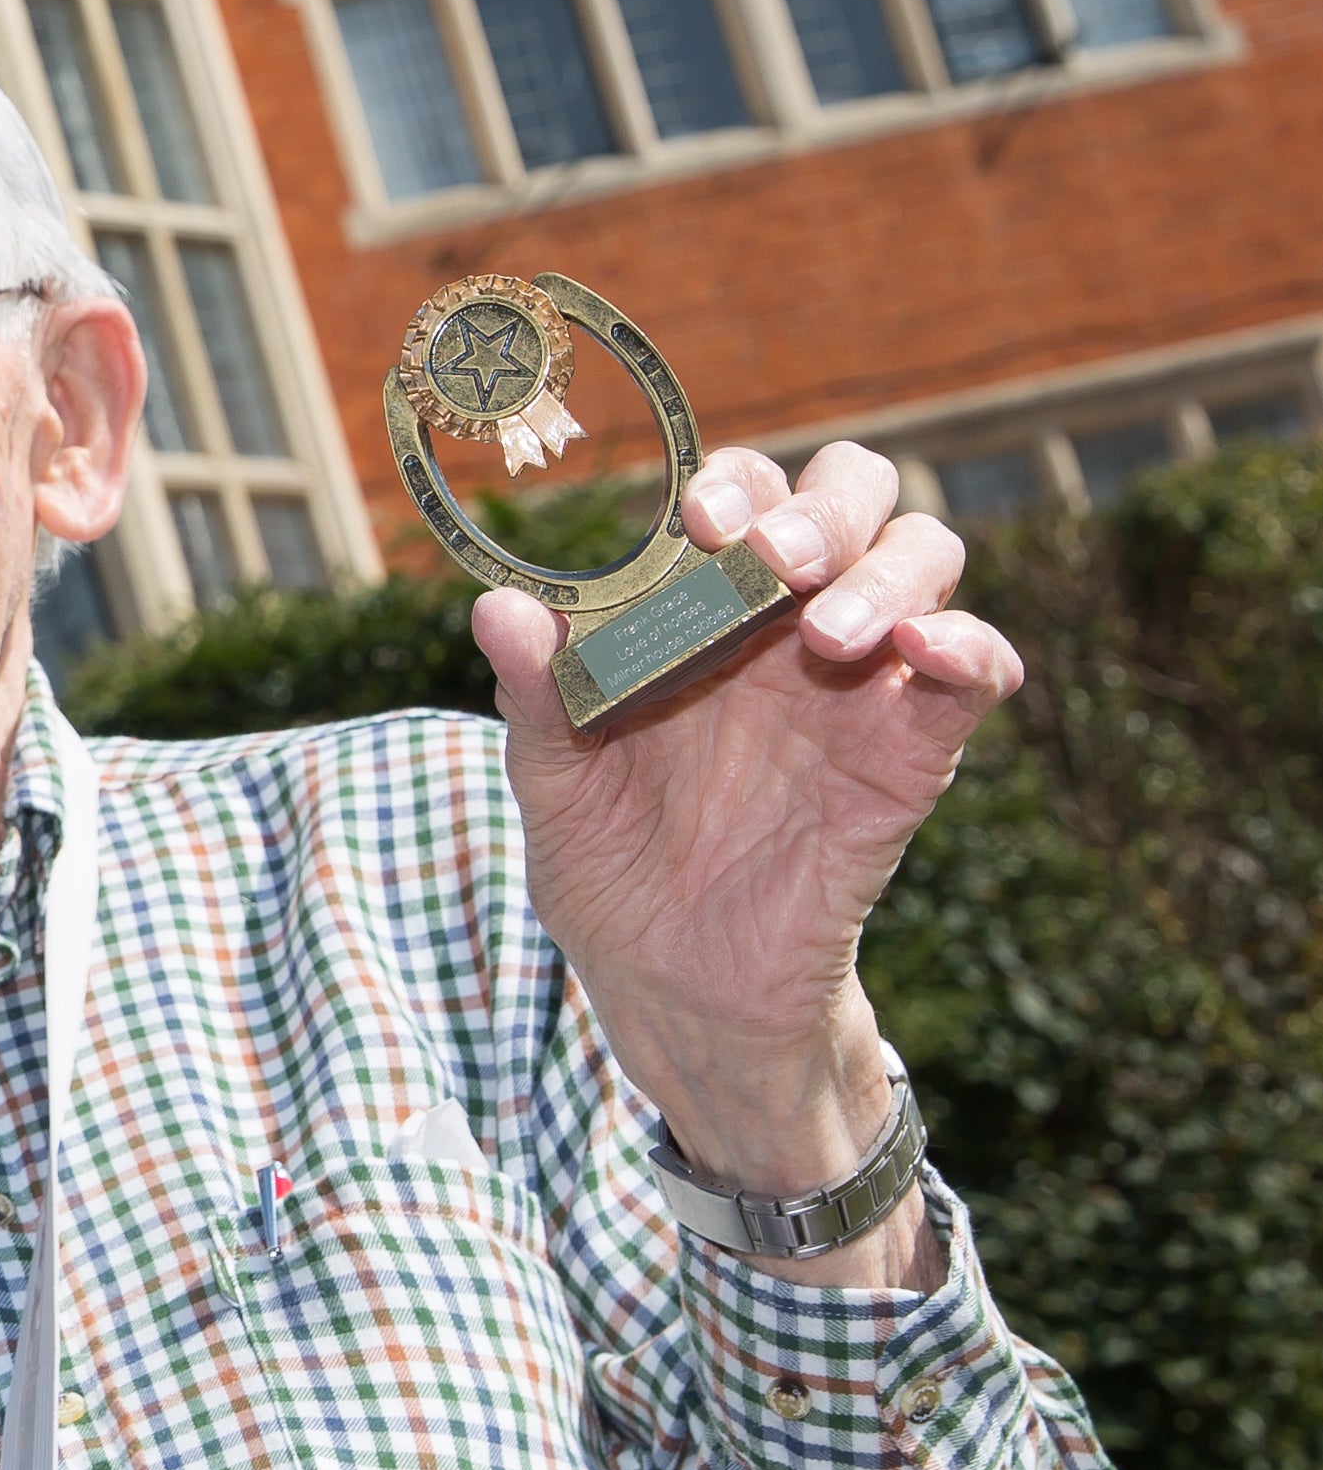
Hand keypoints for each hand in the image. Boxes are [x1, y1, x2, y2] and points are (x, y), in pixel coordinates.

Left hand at [472, 442, 1017, 1287]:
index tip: (697, 526)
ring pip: (926, 562)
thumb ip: (536, 694)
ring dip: (889, 571)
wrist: (666, 983)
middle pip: (856, 497)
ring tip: (824, 631)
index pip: (746, 493)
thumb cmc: (609, 863)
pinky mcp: (907, 761)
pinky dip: (971, 647)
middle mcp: (787, 626)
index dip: (733, 486)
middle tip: (775, 560)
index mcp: (701, 610)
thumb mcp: (552, 779)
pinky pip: (970, 680)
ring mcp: (856, 687)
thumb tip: (498, 609)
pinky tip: (929, 649)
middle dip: (826, 505)